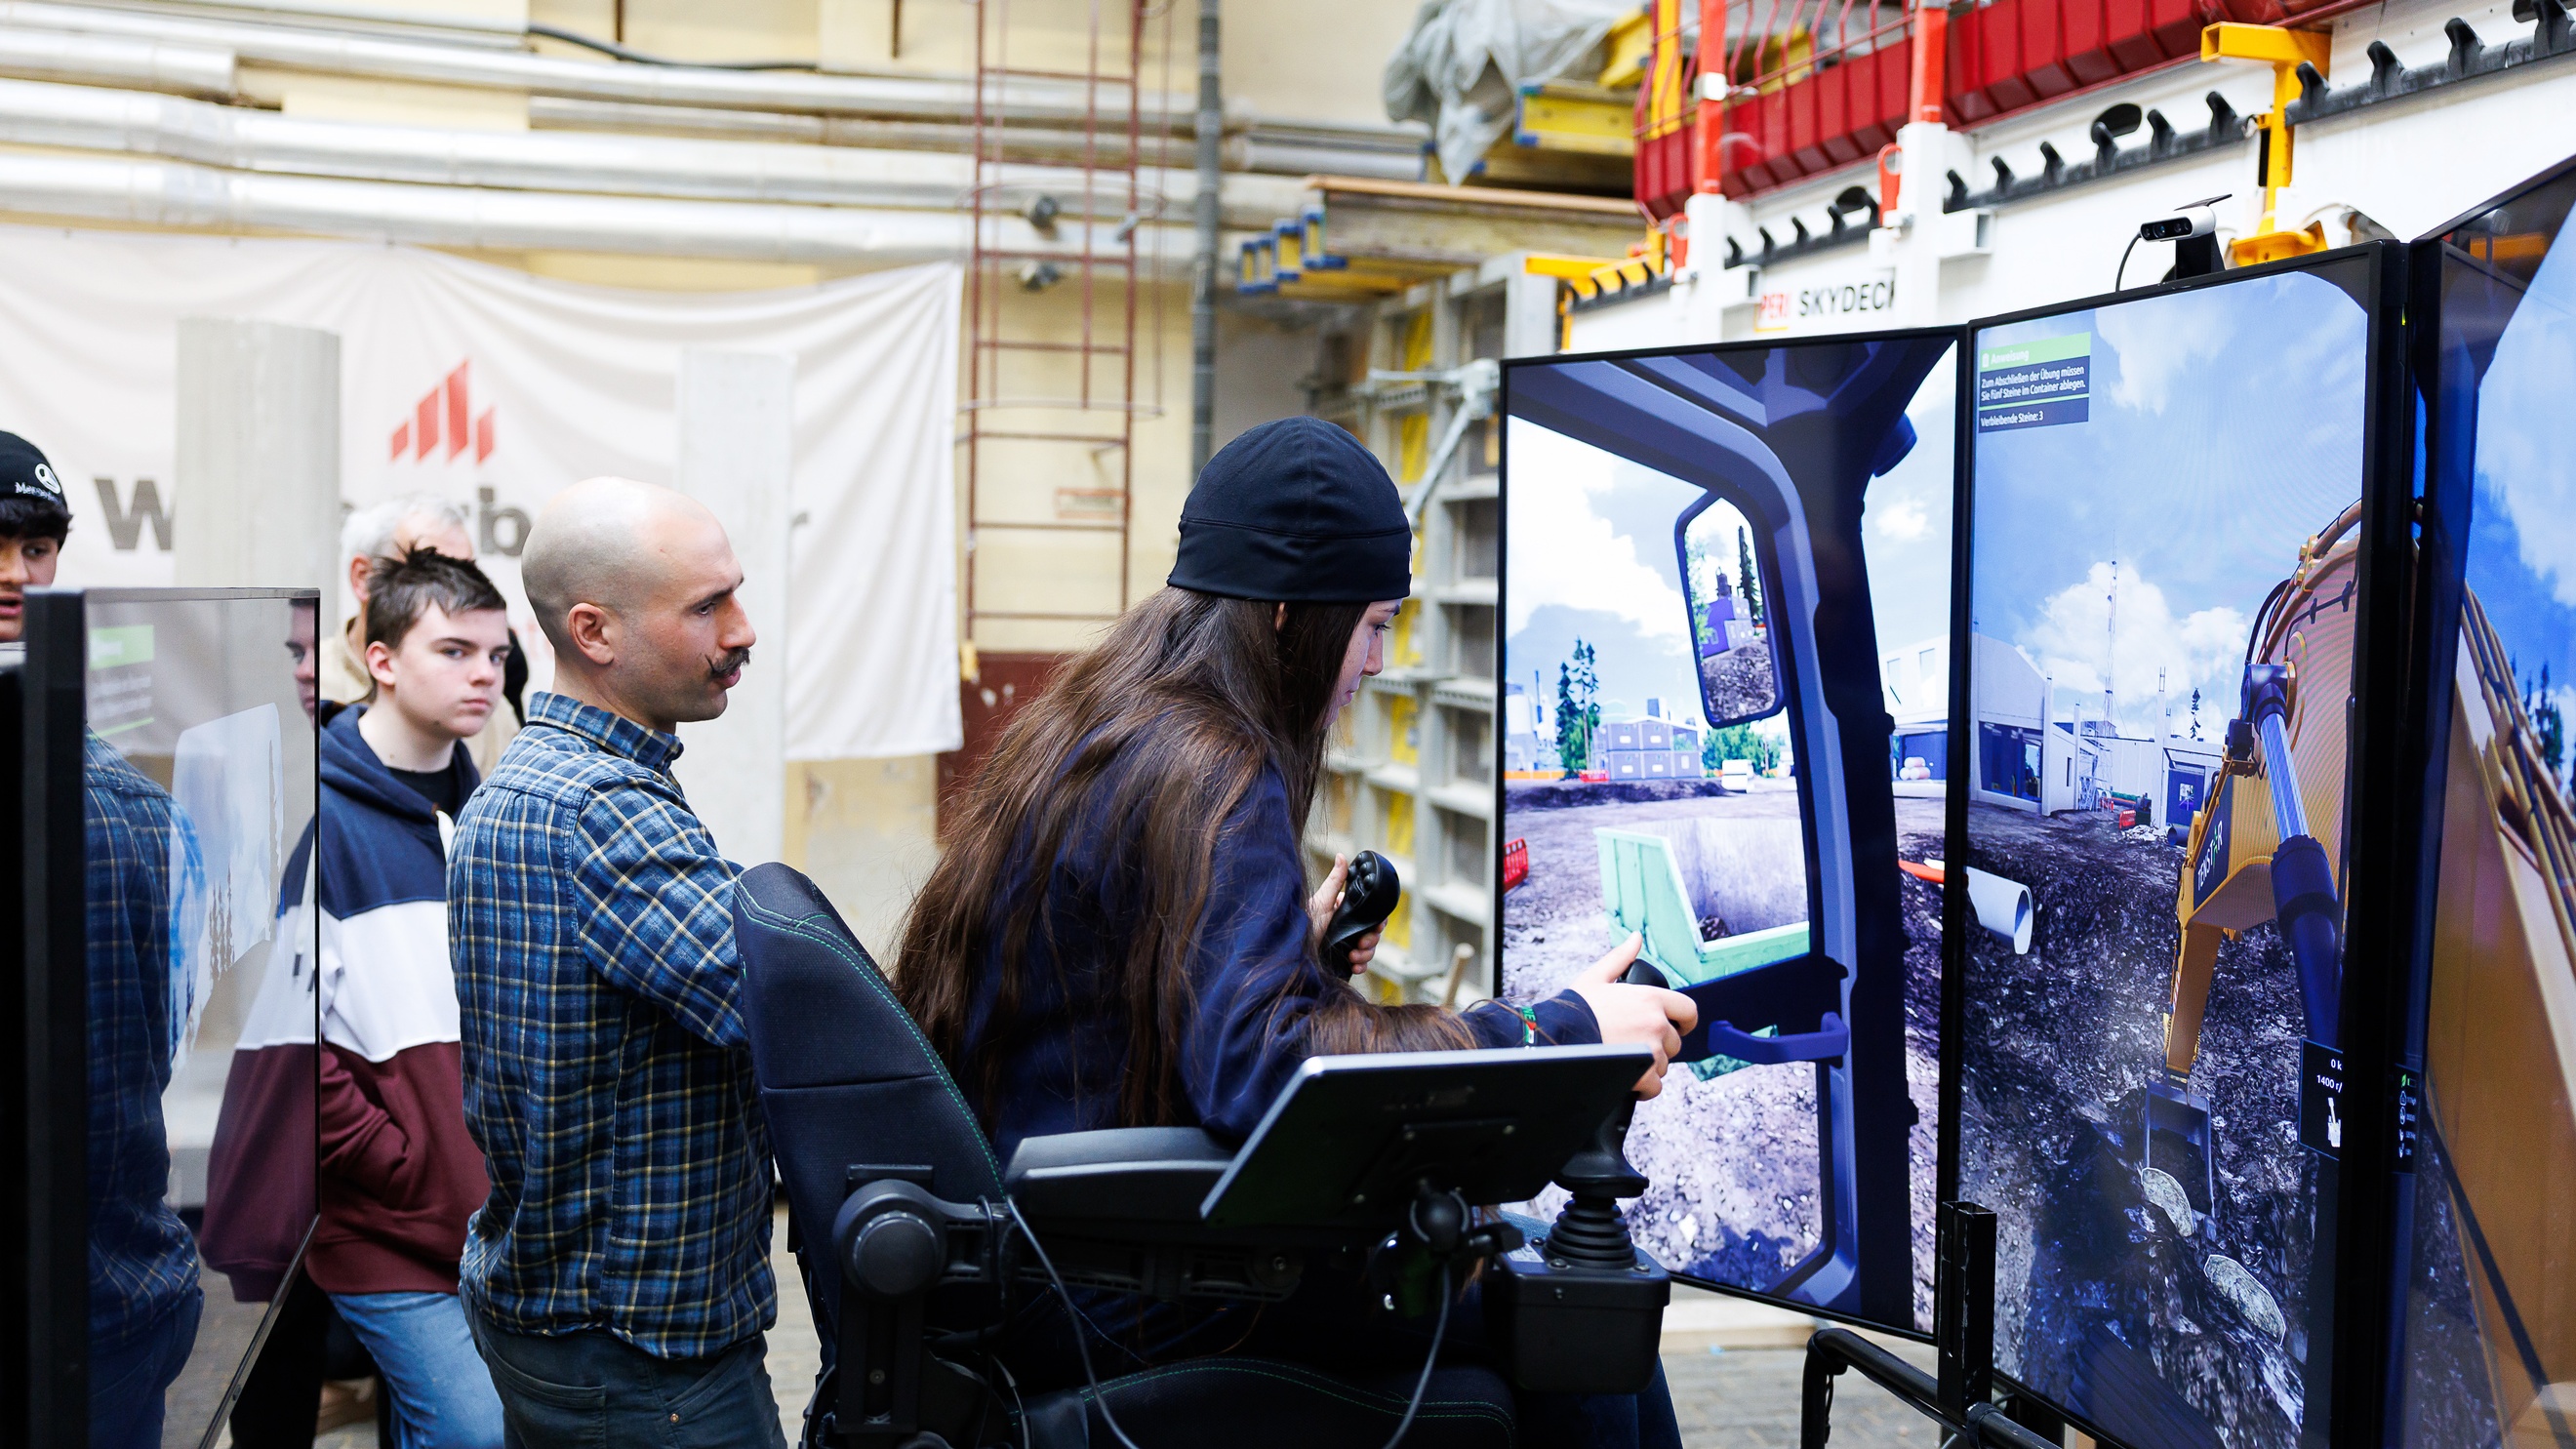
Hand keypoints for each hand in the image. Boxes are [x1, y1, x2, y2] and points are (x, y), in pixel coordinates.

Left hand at [1307, 854, 1377, 977]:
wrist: (1292, 951)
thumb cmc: (1302, 924)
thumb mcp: (1321, 901)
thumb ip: (1334, 881)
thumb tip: (1341, 856)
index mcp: (1343, 912)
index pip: (1368, 915)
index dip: (1375, 921)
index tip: (1376, 925)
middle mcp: (1345, 928)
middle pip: (1371, 933)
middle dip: (1371, 939)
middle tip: (1362, 942)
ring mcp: (1344, 944)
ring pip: (1368, 949)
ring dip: (1366, 953)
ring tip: (1353, 955)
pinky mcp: (1341, 960)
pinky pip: (1360, 963)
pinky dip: (1362, 965)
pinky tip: (1354, 964)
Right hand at [1565, 934, 1698, 1097]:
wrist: (1556, 1036)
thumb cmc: (1575, 1007)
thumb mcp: (1597, 976)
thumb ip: (1621, 957)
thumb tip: (1636, 937)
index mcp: (1650, 998)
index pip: (1688, 1010)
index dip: (1684, 1021)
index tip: (1675, 1026)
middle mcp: (1655, 1023)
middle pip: (1675, 1042)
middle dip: (1659, 1046)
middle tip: (1634, 1044)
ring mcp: (1650, 1049)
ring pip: (1663, 1064)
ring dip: (1648, 1065)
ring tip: (1624, 1059)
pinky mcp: (1641, 1073)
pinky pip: (1655, 1086)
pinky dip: (1644, 1086)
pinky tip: (1629, 1079)